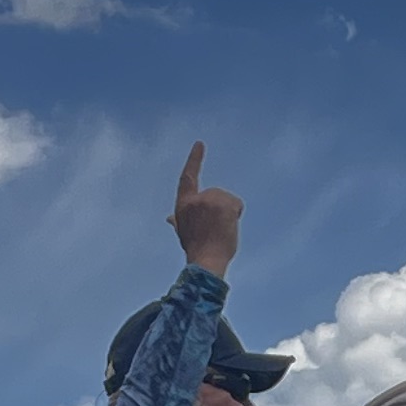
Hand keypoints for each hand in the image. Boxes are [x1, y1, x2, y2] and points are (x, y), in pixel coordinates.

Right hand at [170, 142, 241, 274]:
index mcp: (183, 205)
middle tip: (216, 230)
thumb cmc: (197, 250)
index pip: (188, 177)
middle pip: (216, 194)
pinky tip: (228, 227)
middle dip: (221, 209)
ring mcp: (209, 199)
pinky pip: (237, 204)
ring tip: (221, 231)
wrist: (206, 261)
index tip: (200, 144)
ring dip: (229, 213)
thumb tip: (168, 218)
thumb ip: (178, 220)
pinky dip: (236, 214)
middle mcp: (195, 199)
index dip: (194, 159)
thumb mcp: (183, 232)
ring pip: (228, 200)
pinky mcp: (223, 202)